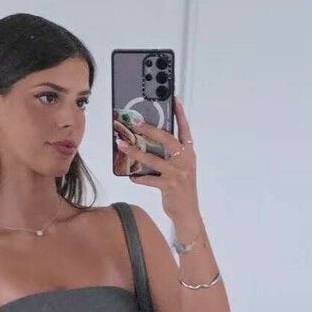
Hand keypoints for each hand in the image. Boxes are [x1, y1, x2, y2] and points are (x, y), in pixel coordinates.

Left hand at [113, 96, 198, 224]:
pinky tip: (131, 176)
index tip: (175, 99)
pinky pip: (150, 179)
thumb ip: (172, 155)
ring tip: (121, 146)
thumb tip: (150, 142)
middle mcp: (186, 160)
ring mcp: (178, 173)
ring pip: (153, 158)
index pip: (185, 130)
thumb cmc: (182, 188)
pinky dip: (139, 177)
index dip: (180, 115)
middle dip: (150, 129)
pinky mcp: (169, 186)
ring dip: (135, 152)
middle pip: (167, 140)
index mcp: (189, 153)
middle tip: (135, 123)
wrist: (188, 212)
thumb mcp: (182, 168)